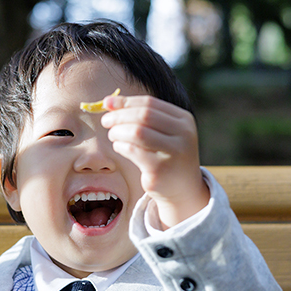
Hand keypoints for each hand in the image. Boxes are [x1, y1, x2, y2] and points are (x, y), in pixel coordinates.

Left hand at [101, 93, 209, 228]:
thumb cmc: (166, 153)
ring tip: (113, 135)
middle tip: (105, 121)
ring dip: (118, 131)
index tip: (107, 103)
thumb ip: (140, 115)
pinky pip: (133, 151)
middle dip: (119, 116)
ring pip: (137, 132)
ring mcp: (173, 153)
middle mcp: (183, 135)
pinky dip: (121, 146)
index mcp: (184, 120)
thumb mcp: (162, 131)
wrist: (183, 188)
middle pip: (143, 116)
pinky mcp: (160, 170)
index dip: (126, 102)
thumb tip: (108, 102)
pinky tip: (119, 147)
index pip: (150, 103)